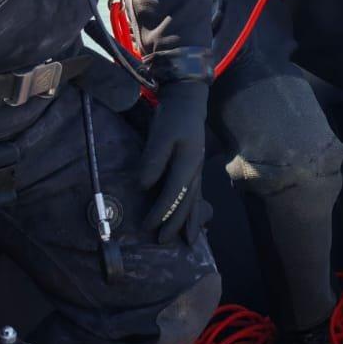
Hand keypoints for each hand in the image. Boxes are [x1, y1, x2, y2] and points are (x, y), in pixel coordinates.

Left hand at [139, 81, 208, 242]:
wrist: (188, 101)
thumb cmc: (172, 117)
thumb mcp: (160, 135)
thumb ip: (153, 160)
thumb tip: (144, 186)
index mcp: (189, 163)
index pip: (173, 194)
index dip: (161, 212)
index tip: (148, 226)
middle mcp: (196, 171)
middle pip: (187, 203)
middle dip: (176, 224)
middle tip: (164, 242)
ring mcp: (198, 170)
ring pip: (195, 202)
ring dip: (190, 222)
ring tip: (189, 241)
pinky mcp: (195, 168)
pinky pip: (196, 195)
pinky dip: (195, 211)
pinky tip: (195, 221)